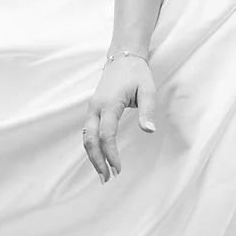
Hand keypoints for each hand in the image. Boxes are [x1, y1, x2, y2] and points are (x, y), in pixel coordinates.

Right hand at [82, 51, 157, 181]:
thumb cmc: (136, 74)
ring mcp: (92, 108)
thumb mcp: (147, 90)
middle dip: (97, 160)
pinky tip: (100, 157)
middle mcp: (96, 107)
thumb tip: (149, 131)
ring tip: (103, 173)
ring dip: (93, 156)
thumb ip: (147, 111)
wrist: (122, 57)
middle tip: (107, 179)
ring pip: (86, 137)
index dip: (110, 153)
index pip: (106, 135)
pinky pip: (88, 131)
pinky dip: (92, 146)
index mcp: (109, 103)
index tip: (118, 169)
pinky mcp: (93, 109)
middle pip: (90, 139)